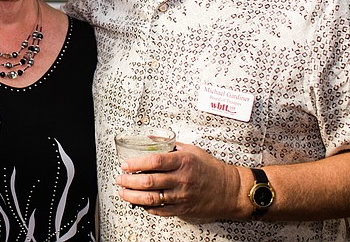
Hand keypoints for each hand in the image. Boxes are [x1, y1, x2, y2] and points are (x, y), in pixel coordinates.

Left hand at [115, 142, 244, 221]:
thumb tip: (150, 139)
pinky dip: (147, 207)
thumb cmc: (210, 168)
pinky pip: (160, 210)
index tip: (125, 164)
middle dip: (129, 181)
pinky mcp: (183, 209)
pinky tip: (139, 203)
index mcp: (183, 162)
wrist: (229, 190)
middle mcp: (181, 179)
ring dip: (133, 196)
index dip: (136, 163)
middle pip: (149, 181)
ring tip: (123, 193)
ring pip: (151, 198)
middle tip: (120, 179)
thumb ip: (169, 145)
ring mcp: (181, 196)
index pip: (154, 161)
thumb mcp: (191, 150)